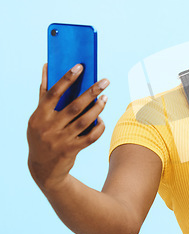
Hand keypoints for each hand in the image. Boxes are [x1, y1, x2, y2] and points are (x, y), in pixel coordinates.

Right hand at [27, 64, 108, 191]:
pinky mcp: (71, 150)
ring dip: (98, 108)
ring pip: (84, 121)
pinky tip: (102, 119)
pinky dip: (99, 127)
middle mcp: (48, 128)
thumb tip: (47, 66)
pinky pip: (90, 137)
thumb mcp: (38, 117)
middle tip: (105, 81)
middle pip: (74, 106)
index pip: (53, 93)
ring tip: (106, 98)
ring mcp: (60, 140)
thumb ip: (44, 92)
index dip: (66, 79)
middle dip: (92, 92)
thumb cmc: (42, 134)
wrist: (43, 168)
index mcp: (39, 116)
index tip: (80, 66)